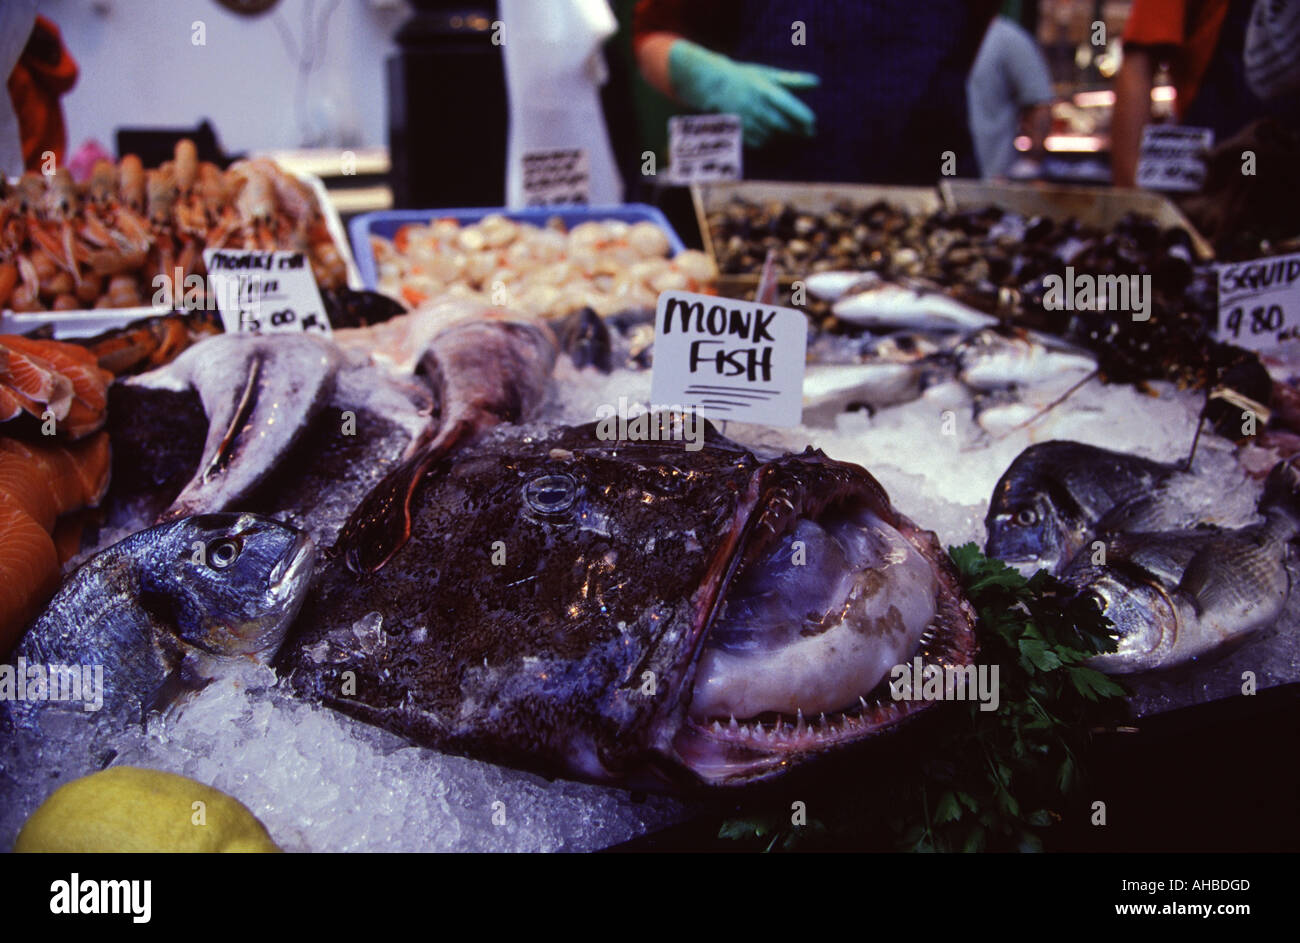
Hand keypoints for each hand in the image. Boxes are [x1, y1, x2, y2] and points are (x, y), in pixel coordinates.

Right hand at [668, 40, 818, 147]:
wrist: (712, 86)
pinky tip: (774, 136)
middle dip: (797, 131)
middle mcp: (754, 105)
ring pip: (771, 135)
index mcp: (763, 89)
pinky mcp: (738, 131)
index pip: (785, 103)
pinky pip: (759, 142)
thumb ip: (793, 81)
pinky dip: (769, 141)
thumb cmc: (746, 78)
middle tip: (810, 133)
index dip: (799, 114)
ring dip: (784, 136)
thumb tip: (818, 83)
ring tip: (793, 133)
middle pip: (780, 124)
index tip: (813, 122)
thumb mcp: (768, 75)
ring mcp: (745, 120)